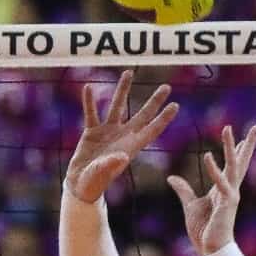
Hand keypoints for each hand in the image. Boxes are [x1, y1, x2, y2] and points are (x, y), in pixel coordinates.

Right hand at [65, 70, 179, 202]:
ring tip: (128, 72)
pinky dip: (89, 101)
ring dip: (123, 89)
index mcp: (131, 147)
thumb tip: (123, 156)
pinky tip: (89, 88)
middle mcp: (123, 136)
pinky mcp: (92, 131)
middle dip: (154, 101)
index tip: (176, 105)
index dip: (164, 118)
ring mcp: (108, 132)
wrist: (80, 184)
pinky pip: (91, 113)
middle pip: (143, 115)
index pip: (152, 129)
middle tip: (167, 87)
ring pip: (117, 106)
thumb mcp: (103, 174)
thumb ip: (112, 164)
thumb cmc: (94, 182)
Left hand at [167, 124, 255, 255]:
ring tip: (229, 128)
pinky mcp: (226, 203)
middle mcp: (230, 189)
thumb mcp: (190, 206)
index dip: (238, 151)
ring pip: (233, 166)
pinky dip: (214, 169)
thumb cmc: (204, 231)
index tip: (243, 137)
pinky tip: (208, 155)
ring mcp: (230, 195)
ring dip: (231, 146)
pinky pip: (220, 183)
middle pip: (241, 161)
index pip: (232, 165)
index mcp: (223, 189)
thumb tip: (171, 178)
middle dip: (248, 143)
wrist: (210, 250)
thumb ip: (183, 190)